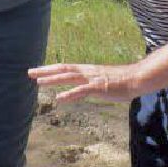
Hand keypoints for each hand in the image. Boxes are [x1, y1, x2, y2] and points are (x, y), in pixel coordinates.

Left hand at [29, 62, 145, 103]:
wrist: (138, 78)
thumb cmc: (122, 81)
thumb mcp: (103, 82)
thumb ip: (91, 85)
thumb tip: (84, 89)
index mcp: (87, 70)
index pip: (65, 68)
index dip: (51, 69)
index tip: (37, 70)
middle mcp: (87, 72)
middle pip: (63, 70)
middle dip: (46, 71)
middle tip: (29, 72)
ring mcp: (92, 79)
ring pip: (69, 78)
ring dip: (53, 80)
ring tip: (38, 83)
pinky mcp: (99, 87)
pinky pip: (82, 91)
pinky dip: (70, 94)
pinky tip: (59, 98)